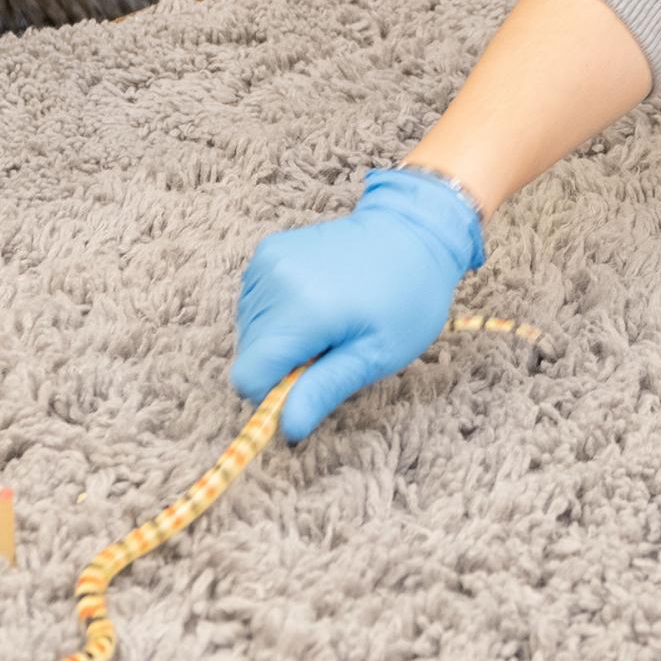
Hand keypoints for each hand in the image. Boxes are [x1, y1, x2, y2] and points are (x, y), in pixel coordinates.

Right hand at [229, 166, 483, 440]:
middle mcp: (275, 280)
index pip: (248, 377)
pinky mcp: (267, 251)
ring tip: (328, 320)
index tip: (312, 380)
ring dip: (281, 338)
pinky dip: (278, 314)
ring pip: (249, 331)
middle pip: (249, 355)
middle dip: (283, 363)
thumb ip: (325, 389)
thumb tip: (286, 429)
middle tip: (332, 345)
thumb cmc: (405, 299)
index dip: (275, 393)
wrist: (412, 231)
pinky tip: (316, 301)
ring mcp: (267, 261)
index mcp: (303, 310)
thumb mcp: (376, 354)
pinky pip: (254, 303)